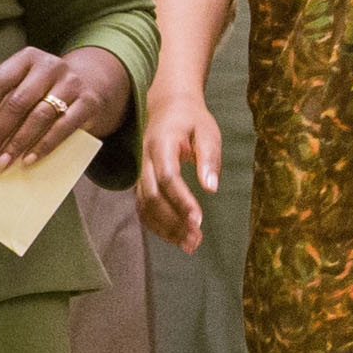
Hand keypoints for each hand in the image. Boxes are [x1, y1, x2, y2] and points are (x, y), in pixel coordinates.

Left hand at [0, 45, 126, 167]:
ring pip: (39, 116)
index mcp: (28, 57)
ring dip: (18, 143)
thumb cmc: (47, 89)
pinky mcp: (88, 103)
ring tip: (4, 162)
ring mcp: (71, 83)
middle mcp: (50, 66)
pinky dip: (43, 146)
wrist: (93, 84)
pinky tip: (28, 160)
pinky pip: (62, 128)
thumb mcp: (28, 83)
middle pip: (18, 101)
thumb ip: (8, 99)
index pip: (0, 80)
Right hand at [137, 86, 220, 248]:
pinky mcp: (143, 181)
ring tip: (189, 245)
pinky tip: (176, 237)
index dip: (181, 200)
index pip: (167, 176)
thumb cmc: (191, 119)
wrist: (168, 106)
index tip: (198, 219)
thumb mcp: (207, 131)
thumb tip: (211, 188)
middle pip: (151, 196)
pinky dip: (157, 225)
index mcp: (161, 144)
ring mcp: (142, 172)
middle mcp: (146, 160)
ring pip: (144, 205)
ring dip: (164, 228)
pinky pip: (144, 207)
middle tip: (195, 240)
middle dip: (172, 221)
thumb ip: (208, 158)